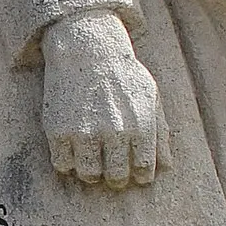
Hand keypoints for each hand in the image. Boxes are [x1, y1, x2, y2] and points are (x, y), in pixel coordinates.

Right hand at [41, 10, 170, 187]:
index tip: (134, 168)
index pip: (144, 171)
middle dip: (116, 175)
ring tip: (92, 156)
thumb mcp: (150, 96)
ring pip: (89, 175)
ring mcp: (84, 133)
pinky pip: (62, 164)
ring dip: (92, 171)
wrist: (86, 48)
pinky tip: (74, 147)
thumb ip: (160, 132)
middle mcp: (114, 133)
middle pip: (116, 177)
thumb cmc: (123, 73)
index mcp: (141, 126)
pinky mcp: (58, 131)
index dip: (140, 173)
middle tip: (112, 165)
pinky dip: (68, 161)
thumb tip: (167, 166)